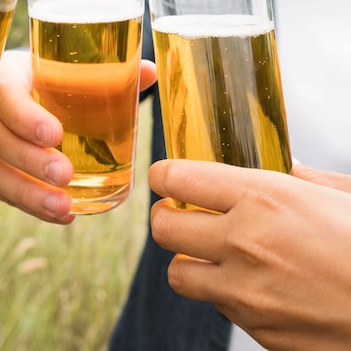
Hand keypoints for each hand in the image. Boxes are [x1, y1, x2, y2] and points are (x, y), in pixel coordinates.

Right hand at [0, 49, 156, 223]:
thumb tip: (148, 71)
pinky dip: (29, 204)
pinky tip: (62, 214)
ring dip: (27, 193)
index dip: (25, 116)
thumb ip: (105, 70)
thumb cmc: (43, 76)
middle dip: (29, 160)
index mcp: (4, 75)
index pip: (5, 94)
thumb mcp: (65, 67)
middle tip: (65, 174)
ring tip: (64, 208)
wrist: (11, 87)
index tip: (55, 135)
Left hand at [149, 160, 350, 349]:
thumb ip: (300, 177)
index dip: (164, 174)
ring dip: (188, 260)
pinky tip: (253, 283)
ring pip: (177, 273)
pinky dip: (223, 291)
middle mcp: (244, 243)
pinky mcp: (256, 328)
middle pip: (162, 227)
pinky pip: (216, 305)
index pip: (176, 178)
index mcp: (263, 198)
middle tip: (184, 214)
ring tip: (213, 253)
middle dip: (167, 217)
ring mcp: (246, 291)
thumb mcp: (342, 195)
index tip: (166, 176)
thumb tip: (276, 166)